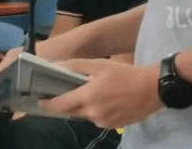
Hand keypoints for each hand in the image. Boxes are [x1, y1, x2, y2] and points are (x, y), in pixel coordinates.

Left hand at [40, 60, 160, 129]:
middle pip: (72, 112)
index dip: (49, 104)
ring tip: (90, 92)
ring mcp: (103, 122)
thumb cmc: (124, 74)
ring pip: (86, 115)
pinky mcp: (113, 126)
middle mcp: (93, 114)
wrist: (151, 89)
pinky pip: (98, 118)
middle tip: (61, 94)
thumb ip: (76, 66)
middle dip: (65, 104)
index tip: (39, 101)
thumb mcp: (99, 65)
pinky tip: (105, 99)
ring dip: (83, 106)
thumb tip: (56, 66)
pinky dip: (96, 110)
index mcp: (88, 97)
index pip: (61, 104)